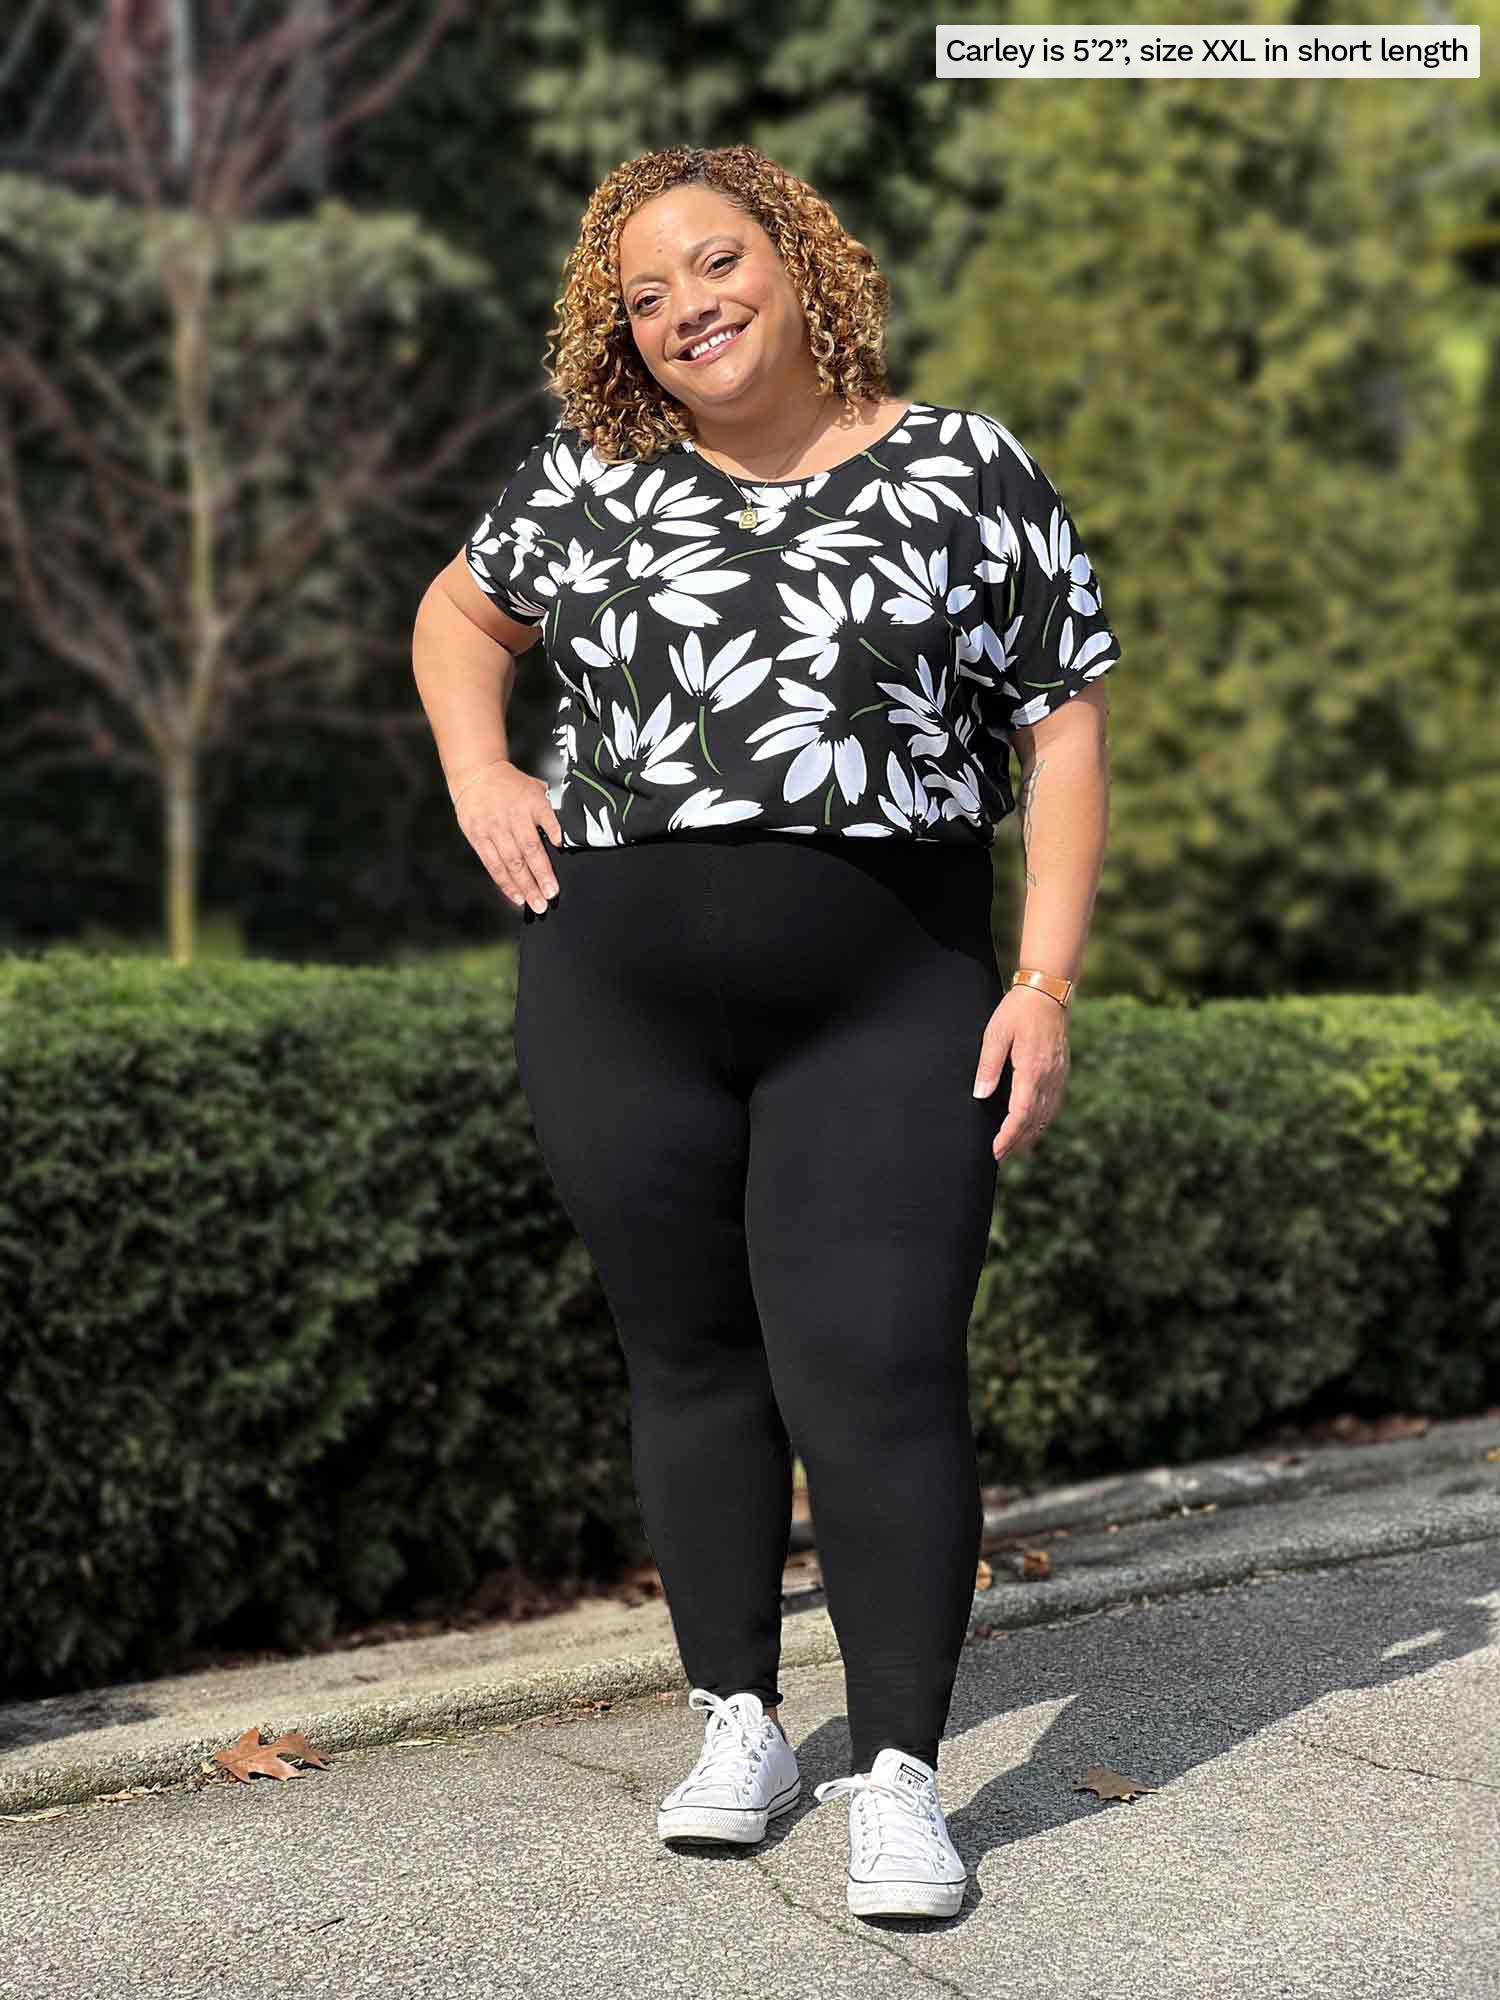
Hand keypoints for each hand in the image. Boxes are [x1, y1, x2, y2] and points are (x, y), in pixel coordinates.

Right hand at [450, 760, 561, 912]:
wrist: (477, 774)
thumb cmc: (511, 785)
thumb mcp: (536, 789)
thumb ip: (551, 810)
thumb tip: (569, 833)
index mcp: (531, 802)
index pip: (546, 819)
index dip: (555, 834)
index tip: (563, 847)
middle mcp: (513, 817)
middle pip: (529, 849)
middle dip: (541, 875)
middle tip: (551, 894)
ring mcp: (494, 828)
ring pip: (511, 862)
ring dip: (525, 885)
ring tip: (537, 903)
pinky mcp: (478, 837)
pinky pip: (493, 864)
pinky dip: (505, 883)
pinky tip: (517, 897)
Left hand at [973, 985, 1069, 1164]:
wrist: (1048, 992)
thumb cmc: (1018, 1010)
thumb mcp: (995, 1033)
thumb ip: (988, 1066)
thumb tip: (981, 1095)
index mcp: (1032, 1070)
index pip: (1021, 1114)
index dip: (1008, 1136)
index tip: (995, 1151)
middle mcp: (1049, 1078)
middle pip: (1035, 1122)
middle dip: (1016, 1142)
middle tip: (998, 1157)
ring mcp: (1058, 1076)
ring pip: (1046, 1116)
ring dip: (1030, 1136)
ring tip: (1013, 1149)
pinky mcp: (1061, 1072)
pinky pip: (1053, 1105)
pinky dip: (1041, 1121)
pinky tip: (1032, 1127)